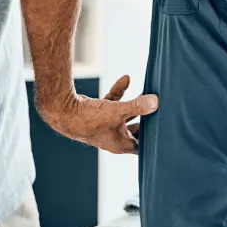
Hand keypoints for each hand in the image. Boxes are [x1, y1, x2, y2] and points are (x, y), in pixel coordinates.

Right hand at [38, 75, 157, 153]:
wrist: (62, 112)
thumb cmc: (89, 119)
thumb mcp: (117, 111)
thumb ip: (137, 106)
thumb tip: (156, 102)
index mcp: (120, 144)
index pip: (141, 147)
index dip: (153, 141)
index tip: (164, 131)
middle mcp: (113, 137)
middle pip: (135, 131)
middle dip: (146, 122)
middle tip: (159, 114)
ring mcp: (105, 125)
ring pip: (124, 116)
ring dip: (133, 105)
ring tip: (146, 94)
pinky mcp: (97, 114)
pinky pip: (112, 103)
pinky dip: (118, 92)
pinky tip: (125, 79)